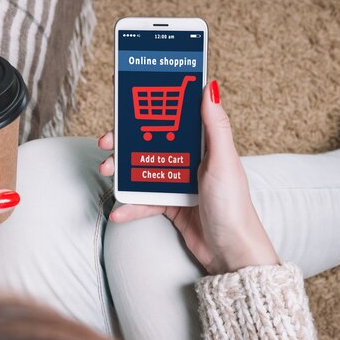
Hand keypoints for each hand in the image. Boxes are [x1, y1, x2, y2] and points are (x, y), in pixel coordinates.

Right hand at [99, 80, 278, 274]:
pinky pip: (143, 202)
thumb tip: (209, 87)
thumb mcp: (223, 162)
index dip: (148, 110)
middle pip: (149, 144)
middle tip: (106, 143)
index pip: (171, 119)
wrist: (231, 252)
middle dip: (124, 142)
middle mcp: (188, 161)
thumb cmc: (234, 205)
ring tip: (106, 173)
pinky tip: (118, 212)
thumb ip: (215, 126)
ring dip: (121, 173)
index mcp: (202, 145)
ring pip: (141, 171)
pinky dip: (130, 207)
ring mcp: (177, 183)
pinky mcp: (170, 206)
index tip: (125, 104)